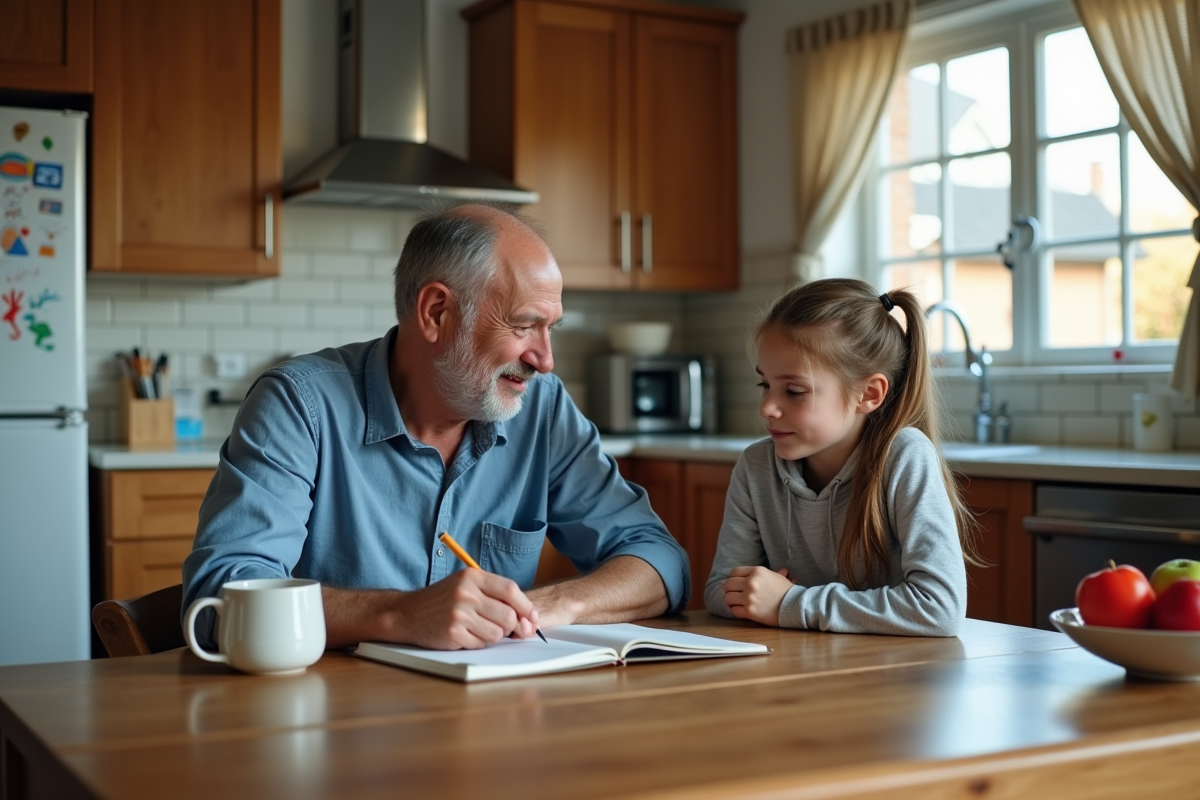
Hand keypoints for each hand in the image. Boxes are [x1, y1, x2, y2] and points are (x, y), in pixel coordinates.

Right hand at [396, 569, 539, 649]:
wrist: (408, 613)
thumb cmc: (442, 600)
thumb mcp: (466, 586)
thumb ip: (494, 596)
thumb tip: (526, 617)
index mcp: (472, 577)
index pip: (510, 590)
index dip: (526, 606)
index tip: (532, 617)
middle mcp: (466, 593)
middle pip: (508, 615)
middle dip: (512, 626)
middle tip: (505, 628)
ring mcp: (459, 614)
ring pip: (497, 633)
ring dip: (492, 635)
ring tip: (477, 628)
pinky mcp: (453, 633)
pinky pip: (480, 644)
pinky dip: (476, 642)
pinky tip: (464, 634)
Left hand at [723, 566, 792, 625]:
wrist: (795, 606)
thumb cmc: (786, 591)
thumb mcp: (775, 576)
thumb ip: (762, 573)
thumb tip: (756, 572)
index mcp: (757, 571)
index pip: (734, 572)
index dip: (732, 578)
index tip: (734, 583)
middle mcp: (751, 583)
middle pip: (728, 584)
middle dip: (729, 590)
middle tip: (733, 593)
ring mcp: (749, 597)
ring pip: (728, 598)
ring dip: (731, 601)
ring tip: (736, 603)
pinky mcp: (749, 611)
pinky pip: (733, 611)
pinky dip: (736, 611)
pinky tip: (742, 610)